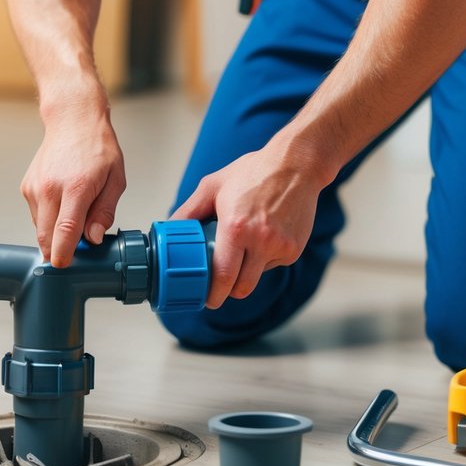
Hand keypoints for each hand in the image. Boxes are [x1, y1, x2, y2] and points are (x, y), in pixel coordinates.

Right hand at [21, 82, 125, 266]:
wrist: (72, 121)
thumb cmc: (98, 149)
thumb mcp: (115, 180)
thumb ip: (104, 212)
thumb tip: (93, 238)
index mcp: (76, 188)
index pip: (64, 231)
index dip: (63, 254)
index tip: (64, 267)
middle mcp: (50, 189)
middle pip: (46, 237)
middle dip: (58, 251)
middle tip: (76, 252)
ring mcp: (35, 188)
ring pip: (40, 228)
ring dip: (55, 234)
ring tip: (74, 216)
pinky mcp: (27, 188)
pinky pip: (38, 216)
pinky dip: (49, 219)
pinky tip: (63, 204)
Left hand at [171, 140, 326, 308]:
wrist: (296, 165)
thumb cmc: (252, 172)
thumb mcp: (212, 186)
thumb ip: (189, 211)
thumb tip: (169, 229)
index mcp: (236, 228)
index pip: (223, 276)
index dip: (213, 294)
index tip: (206, 299)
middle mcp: (260, 240)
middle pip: (242, 287)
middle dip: (228, 291)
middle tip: (218, 287)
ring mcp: (280, 246)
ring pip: (257, 277)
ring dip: (247, 272)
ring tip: (242, 250)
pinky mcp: (294, 249)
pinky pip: (273, 264)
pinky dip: (264, 258)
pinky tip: (264, 235)